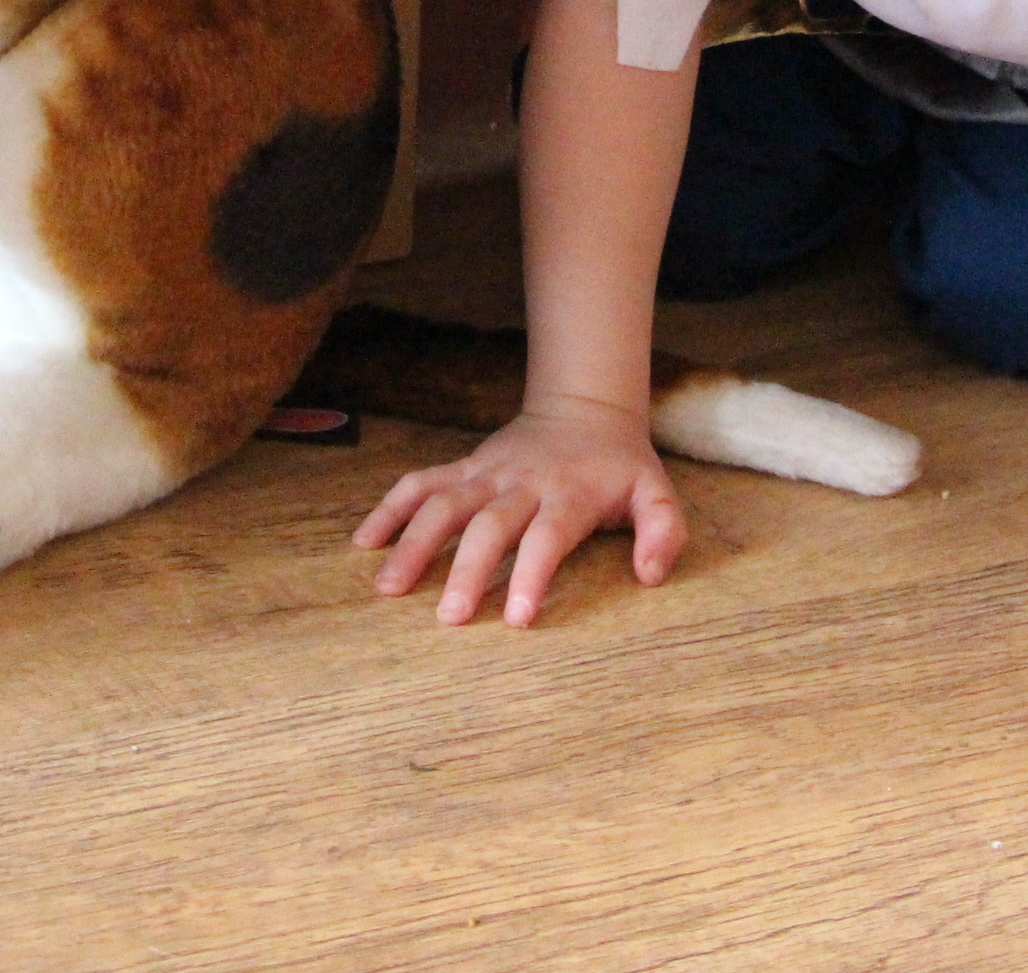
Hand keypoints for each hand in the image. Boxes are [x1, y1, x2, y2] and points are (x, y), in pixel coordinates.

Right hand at [351, 400, 686, 626]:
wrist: (584, 410)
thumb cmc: (620, 467)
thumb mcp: (657, 493)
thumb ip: (663, 532)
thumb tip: (649, 575)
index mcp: (569, 495)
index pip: (548, 536)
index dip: (533, 573)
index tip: (518, 618)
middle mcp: (522, 484)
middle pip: (489, 526)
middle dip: (468, 571)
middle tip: (449, 618)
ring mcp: (486, 474)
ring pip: (443, 504)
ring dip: (415, 543)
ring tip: (388, 588)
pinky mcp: (464, 468)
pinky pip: (420, 484)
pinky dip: (390, 508)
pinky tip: (364, 542)